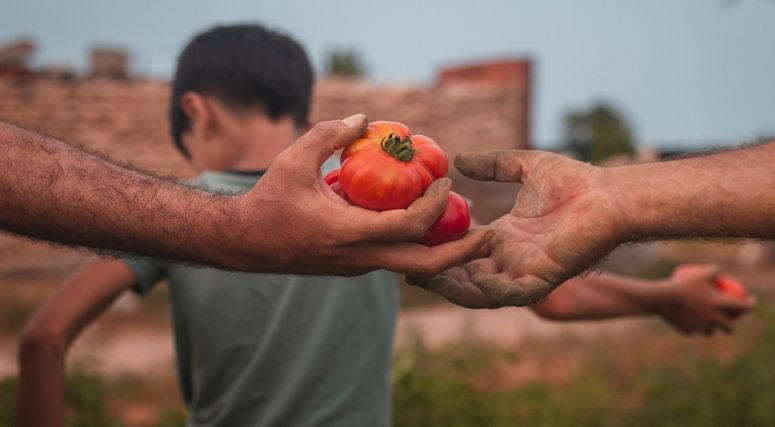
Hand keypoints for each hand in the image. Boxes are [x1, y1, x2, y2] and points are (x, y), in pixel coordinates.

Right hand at [222, 115, 492, 275]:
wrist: (245, 243)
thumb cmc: (269, 200)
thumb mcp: (294, 159)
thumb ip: (330, 134)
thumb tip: (366, 118)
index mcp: (350, 234)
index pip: (409, 225)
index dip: (434, 203)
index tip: (447, 179)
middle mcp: (361, 258)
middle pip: (426, 266)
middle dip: (462, 253)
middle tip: (489, 234)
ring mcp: (360, 266)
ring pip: (413, 265)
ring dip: (441, 247)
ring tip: (464, 220)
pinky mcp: (356, 266)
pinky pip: (395, 257)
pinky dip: (416, 242)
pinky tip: (425, 217)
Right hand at [411, 150, 629, 307]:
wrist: (611, 195)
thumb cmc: (576, 181)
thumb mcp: (526, 167)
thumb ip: (495, 165)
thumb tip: (460, 158)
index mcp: (505, 236)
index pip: (462, 252)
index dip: (437, 251)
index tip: (411, 243)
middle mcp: (511, 258)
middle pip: (465, 276)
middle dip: (438, 276)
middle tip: (410, 270)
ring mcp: (526, 270)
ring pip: (483, 292)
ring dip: (457, 289)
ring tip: (431, 278)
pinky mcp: (545, 277)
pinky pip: (514, 295)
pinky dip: (493, 292)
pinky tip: (476, 279)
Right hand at [659, 265, 753, 334]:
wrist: (663, 298)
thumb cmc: (683, 284)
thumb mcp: (700, 273)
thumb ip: (713, 271)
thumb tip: (719, 271)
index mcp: (721, 305)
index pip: (743, 308)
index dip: (750, 305)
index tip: (750, 301)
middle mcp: (714, 319)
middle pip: (730, 328)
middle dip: (733, 325)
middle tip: (730, 319)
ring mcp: (701, 327)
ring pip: (710, 332)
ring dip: (711, 328)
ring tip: (708, 324)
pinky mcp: (688, 331)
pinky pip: (693, 330)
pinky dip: (693, 327)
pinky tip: (689, 323)